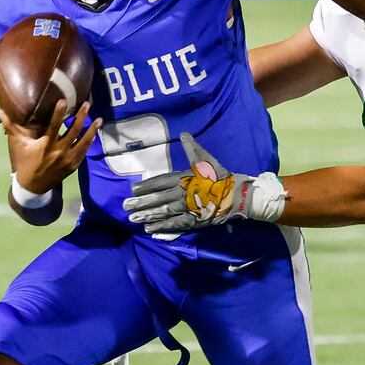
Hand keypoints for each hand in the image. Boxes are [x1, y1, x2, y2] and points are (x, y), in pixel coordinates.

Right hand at [0, 99, 99, 194]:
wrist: (33, 187)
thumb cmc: (24, 162)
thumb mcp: (17, 145)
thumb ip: (11, 127)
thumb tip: (1, 111)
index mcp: (45, 145)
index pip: (54, 126)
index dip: (59, 113)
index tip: (64, 101)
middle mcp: (58, 152)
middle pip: (73, 132)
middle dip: (81, 117)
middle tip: (87, 104)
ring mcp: (68, 160)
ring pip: (83, 142)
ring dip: (91, 130)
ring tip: (99, 119)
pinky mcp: (73, 166)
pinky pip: (83, 152)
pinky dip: (88, 142)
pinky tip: (93, 134)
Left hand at [124, 132, 285, 233]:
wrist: (238, 194)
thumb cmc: (221, 176)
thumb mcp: (206, 159)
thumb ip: (192, 148)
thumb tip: (183, 133)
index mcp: (185, 178)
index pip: (161, 182)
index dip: (146, 186)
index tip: (133, 189)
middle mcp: (184, 193)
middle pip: (159, 198)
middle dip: (142, 202)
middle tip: (126, 206)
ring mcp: (189, 208)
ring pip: (165, 213)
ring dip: (148, 216)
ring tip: (134, 219)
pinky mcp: (195, 221)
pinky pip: (176, 225)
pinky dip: (163, 228)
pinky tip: (150, 231)